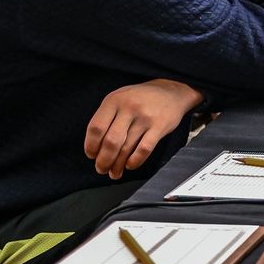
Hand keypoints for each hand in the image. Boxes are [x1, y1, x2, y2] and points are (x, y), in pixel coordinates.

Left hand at [85, 79, 202, 178]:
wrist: (172, 91)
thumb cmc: (141, 98)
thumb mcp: (120, 98)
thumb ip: (107, 117)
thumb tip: (96, 147)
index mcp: (115, 100)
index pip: (96, 128)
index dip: (91, 146)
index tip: (92, 155)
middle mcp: (129, 107)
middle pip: (110, 141)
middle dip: (104, 160)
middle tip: (102, 169)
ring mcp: (146, 117)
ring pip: (127, 148)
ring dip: (118, 165)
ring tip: (115, 172)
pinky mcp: (160, 126)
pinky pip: (144, 149)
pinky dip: (135, 161)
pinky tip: (130, 164)